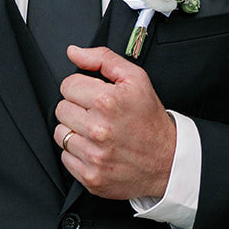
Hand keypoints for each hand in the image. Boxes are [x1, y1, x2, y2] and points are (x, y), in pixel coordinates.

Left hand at [54, 45, 175, 199]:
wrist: (168, 161)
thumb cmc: (150, 119)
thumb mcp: (135, 79)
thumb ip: (103, 58)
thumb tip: (74, 52)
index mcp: (107, 101)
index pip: (67, 85)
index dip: (81, 87)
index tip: (94, 95)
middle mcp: (99, 129)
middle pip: (61, 109)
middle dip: (77, 108)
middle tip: (97, 114)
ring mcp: (94, 155)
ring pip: (60, 133)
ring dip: (75, 130)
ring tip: (96, 131)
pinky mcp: (90, 176)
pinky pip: (66, 157)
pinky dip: (77, 153)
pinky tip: (96, 148)